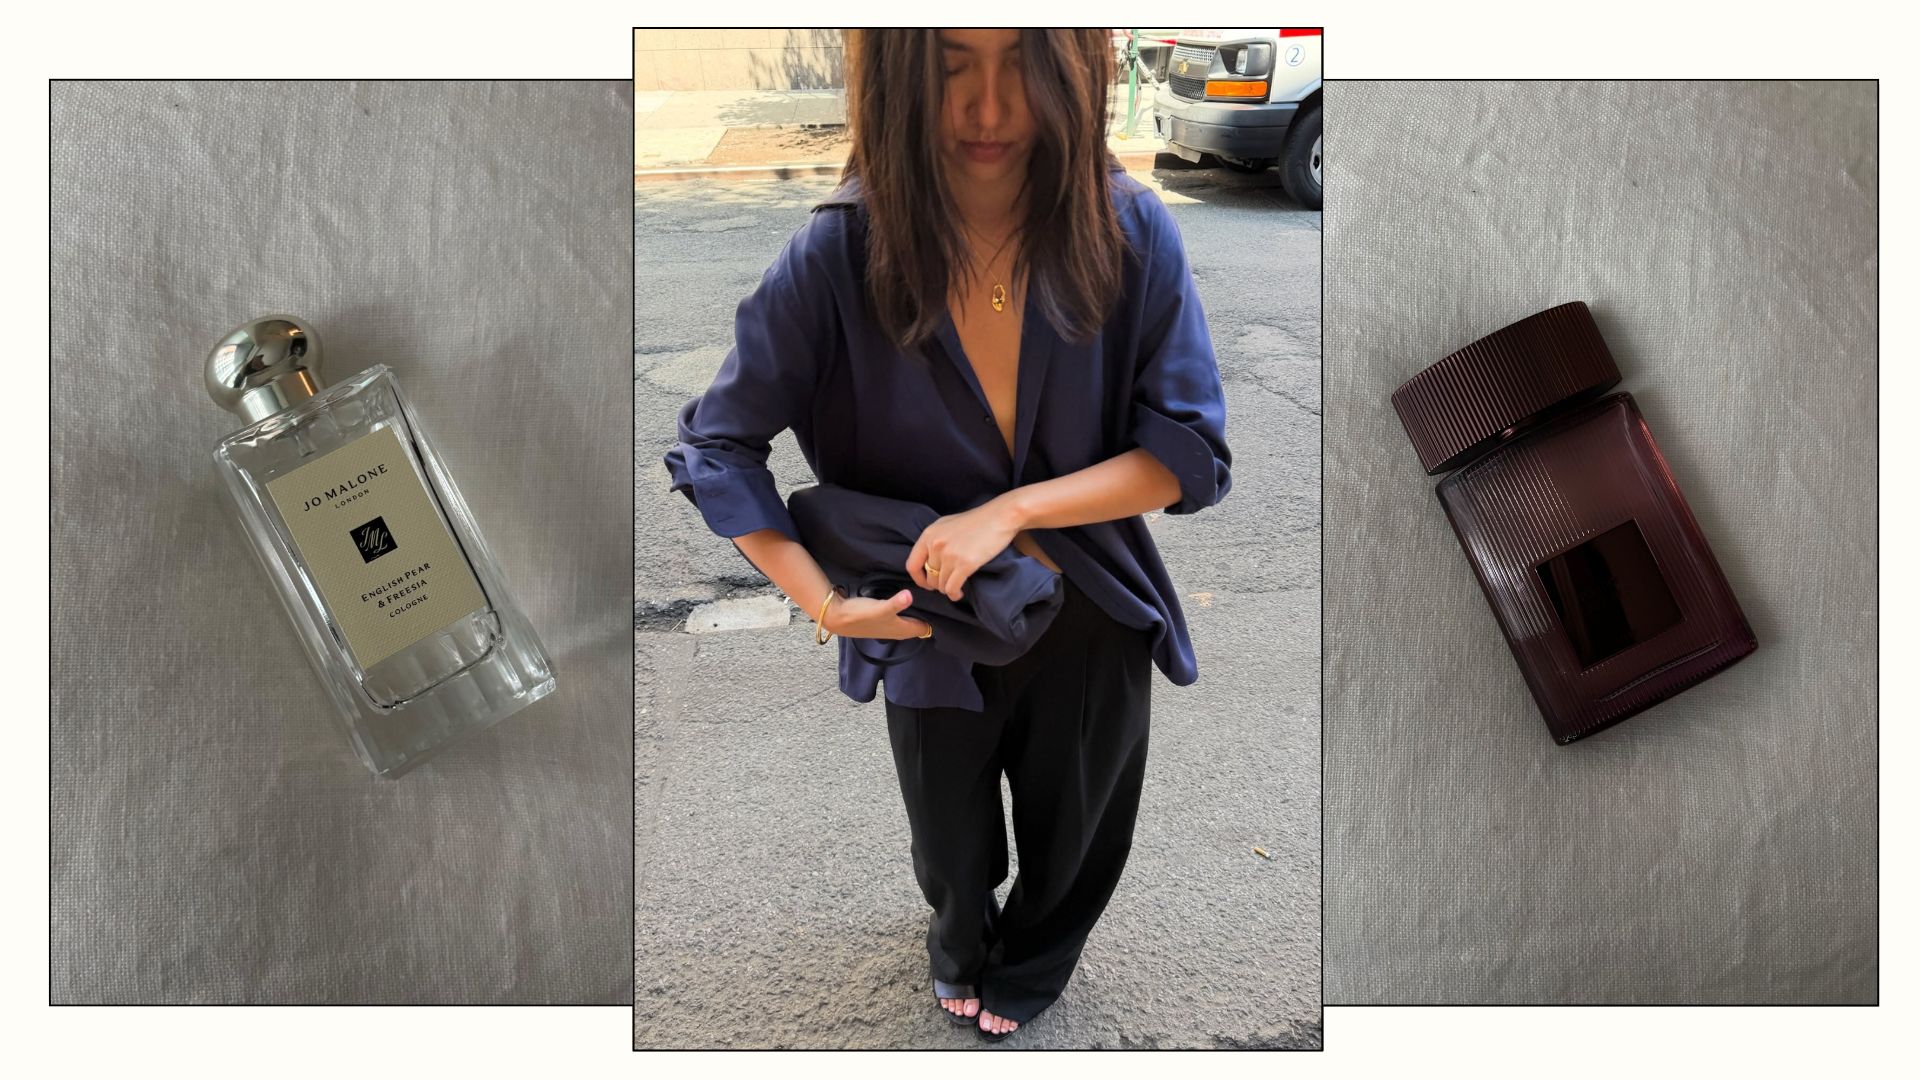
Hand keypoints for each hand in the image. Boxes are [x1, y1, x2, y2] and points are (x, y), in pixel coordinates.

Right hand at [822, 589, 930, 639]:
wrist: (839, 617)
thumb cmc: (861, 615)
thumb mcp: (881, 608)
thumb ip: (896, 603)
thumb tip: (910, 595)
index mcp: (904, 631)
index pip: (929, 627)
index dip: (938, 616)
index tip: (946, 601)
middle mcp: (901, 630)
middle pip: (922, 622)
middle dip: (931, 611)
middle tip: (940, 593)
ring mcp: (893, 624)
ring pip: (913, 617)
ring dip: (920, 608)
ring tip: (930, 591)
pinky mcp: (885, 617)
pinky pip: (904, 612)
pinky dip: (909, 605)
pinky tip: (911, 594)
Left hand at [906, 496, 1023, 601]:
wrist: (1000, 517)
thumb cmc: (977, 521)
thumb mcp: (947, 525)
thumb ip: (934, 540)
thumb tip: (927, 560)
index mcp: (929, 535)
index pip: (912, 565)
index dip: (919, 579)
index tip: (927, 583)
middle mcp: (936, 545)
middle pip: (929, 577)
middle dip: (937, 584)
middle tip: (948, 584)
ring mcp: (950, 555)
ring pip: (941, 584)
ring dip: (948, 589)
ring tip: (956, 587)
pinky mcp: (965, 564)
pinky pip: (952, 587)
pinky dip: (954, 594)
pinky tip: (959, 593)